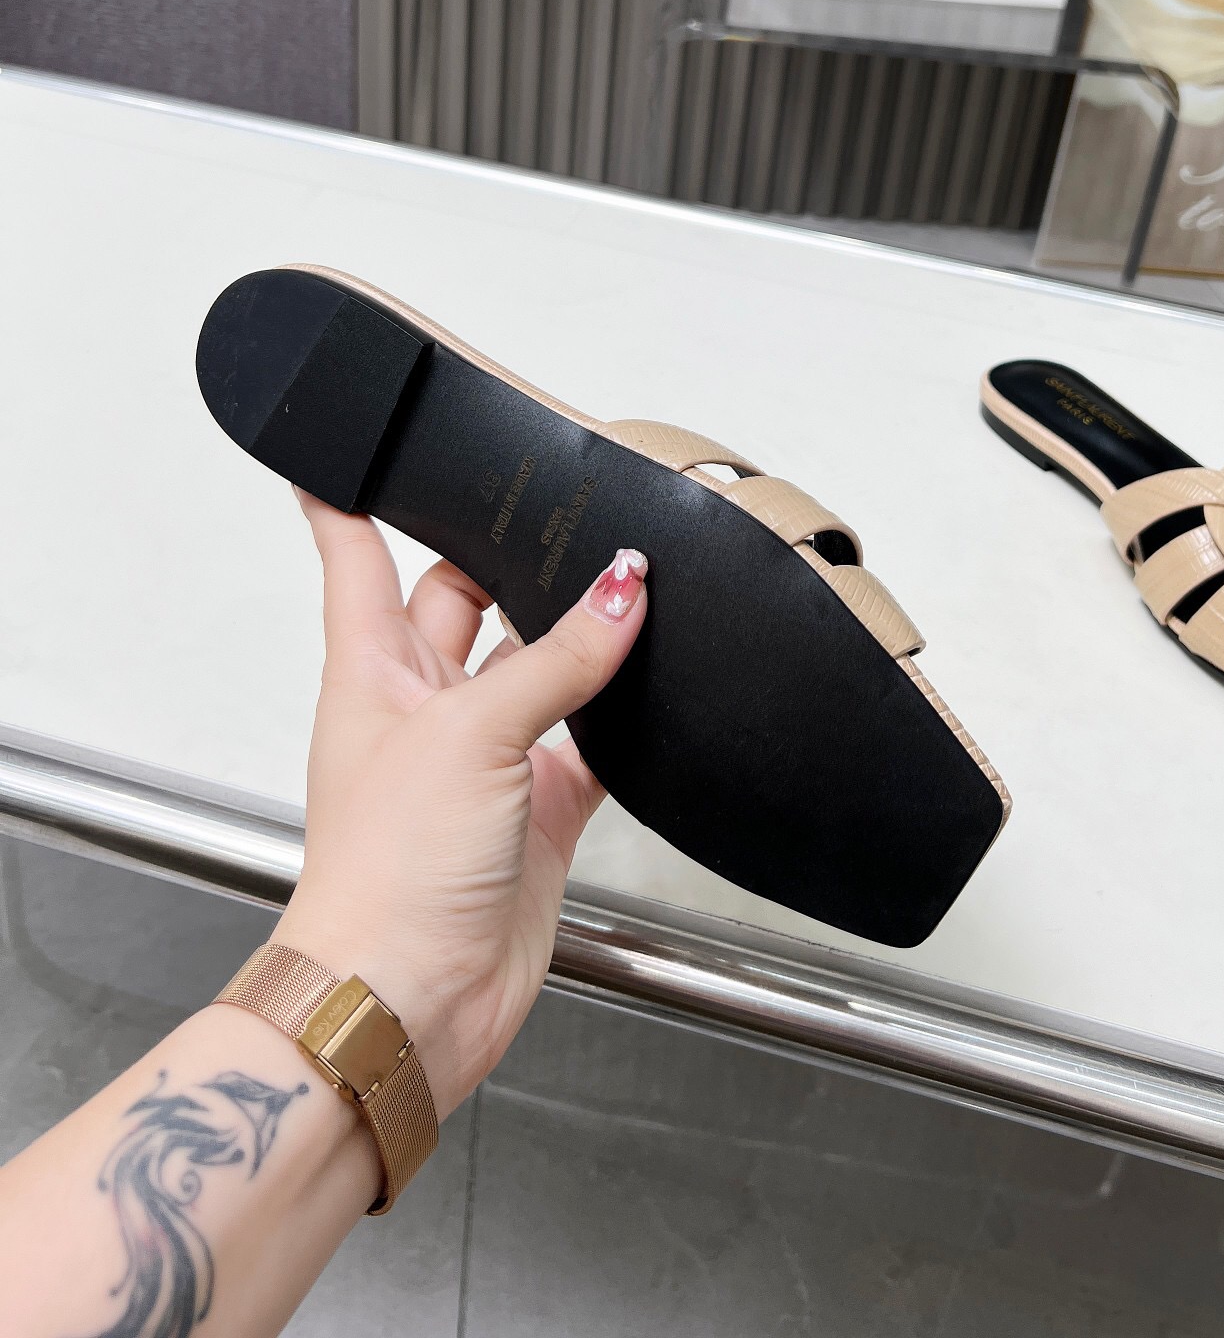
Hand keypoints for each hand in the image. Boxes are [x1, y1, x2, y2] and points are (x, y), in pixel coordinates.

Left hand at [270, 493, 646, 1118]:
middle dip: (504, 555)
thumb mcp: (470, 732)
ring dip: (576, 634)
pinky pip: (588, 737)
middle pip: (464, 596)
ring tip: (626, 582)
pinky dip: (621, 713)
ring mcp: (483, 756)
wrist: (410, 1003)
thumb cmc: (385, 875)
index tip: (357, 441)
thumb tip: (623, 587)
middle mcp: (425, 704)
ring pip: (537, 663)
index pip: (355, 553)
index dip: (353, 494)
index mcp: (372, 668)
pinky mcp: (538, 808)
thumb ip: (557, 656)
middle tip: (558, 509)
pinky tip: (650, 685)